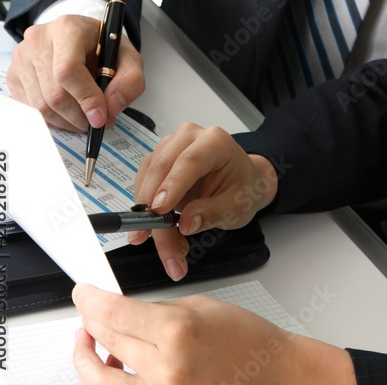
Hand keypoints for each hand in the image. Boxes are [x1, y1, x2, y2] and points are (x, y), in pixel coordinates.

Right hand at [6, 15, 144, 131]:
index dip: (85, 98)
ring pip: (40, 106)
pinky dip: (51, 119)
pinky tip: (67, 112)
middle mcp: (39, 39)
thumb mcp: (127, 56)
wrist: (80, 37)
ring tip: (84, 117)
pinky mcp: (14, 75)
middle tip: (96, 121)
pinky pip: (30, 109)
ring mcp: (22, 57)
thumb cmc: (101, 46)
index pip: (68, 70)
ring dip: (66, 121)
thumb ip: (130, 80)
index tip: (100, 117)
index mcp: (68, 28)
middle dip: (78, 116)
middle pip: (54, 93)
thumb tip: (112, 106)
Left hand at [72, 284, 355, 384]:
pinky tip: (114, 366)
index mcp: (176, 332)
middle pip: (105, 345)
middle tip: (84, 312)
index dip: (89, 301)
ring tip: (89, 344)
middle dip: (88, 325)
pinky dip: (111, 381)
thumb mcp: (200, 307)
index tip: (81, 293)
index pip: (113, 314)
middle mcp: (166, 370)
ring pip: (103, 382)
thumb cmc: (246, 340)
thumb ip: (156, 311)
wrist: (273, 375)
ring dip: (89, 360)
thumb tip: (120, 312)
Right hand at [128, 123, 277, 280]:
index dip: (172, 185)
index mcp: (215, 141)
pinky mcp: (159, 161)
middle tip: (144, 238)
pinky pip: (144, 186)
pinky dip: (148, 213)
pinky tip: (163, 234)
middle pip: (162, 168)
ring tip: (167, 248)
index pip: (190, 160)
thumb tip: (186, 224)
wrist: (243, 181)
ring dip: (148, 216)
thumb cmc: (242, 187)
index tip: (158, 210)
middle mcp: (189, 137)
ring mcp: (171, 146)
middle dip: (151, 208)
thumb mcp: (235, 206)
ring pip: (148, 179)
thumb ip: (211, 213)